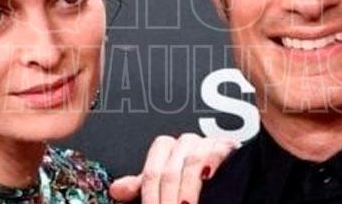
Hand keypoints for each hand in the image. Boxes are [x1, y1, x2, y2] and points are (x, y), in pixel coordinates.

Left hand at [109, 133, 239, 203]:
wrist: (221, 171)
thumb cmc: (187, 179)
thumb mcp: (162, 184)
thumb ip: (140, 186)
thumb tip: (116, 189)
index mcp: (164, 148)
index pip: (151, 173)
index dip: (150, 197)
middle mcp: (183, 143)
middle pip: (170, 172)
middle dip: (167, 200)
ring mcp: (204, 143)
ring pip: (191, 164)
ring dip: (187, 191)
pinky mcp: (224, 146)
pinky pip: (214, 154)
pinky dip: (209, 168)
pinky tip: (206, 182)